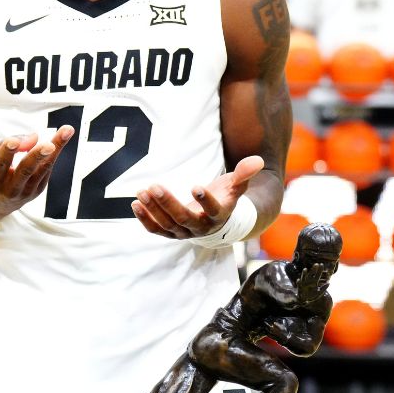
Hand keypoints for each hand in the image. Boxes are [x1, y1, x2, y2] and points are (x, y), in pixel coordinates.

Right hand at [0, 128, 75, 219]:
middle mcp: (10, 189)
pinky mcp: (37, 191)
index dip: (6, 152)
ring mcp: (26, 192)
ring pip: (42, 169)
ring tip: (67, 131)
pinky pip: (46, 169)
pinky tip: (60, 138)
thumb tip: (35, 136)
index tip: (12, 141)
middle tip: (49, 145)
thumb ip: (6, 144)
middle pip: (26, 171)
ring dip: (55, 150)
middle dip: (37, 156)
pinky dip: (52, 153)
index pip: (1, 164)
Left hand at [132, 155, 264, 239]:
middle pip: (183, 218)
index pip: (213, 210)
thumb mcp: (236, 185)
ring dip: (153, 209)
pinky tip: (136, 204)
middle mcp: (201, 227)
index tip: (196, 186)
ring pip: (167, 224)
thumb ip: (244, 174)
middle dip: (168, 203)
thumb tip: (258, 160)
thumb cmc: (226, 198)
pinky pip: (156, 229)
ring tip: (142, 191)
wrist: (217, 223)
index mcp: (219, 216)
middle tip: (154, 186)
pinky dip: (145, 219)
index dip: (205, 201)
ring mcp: (184, 232)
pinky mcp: (170, 232)